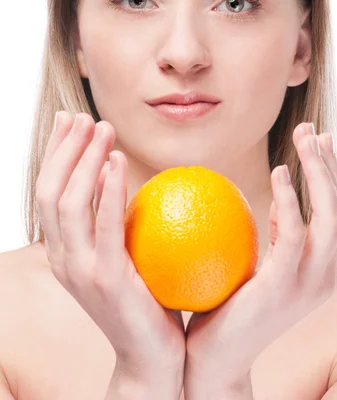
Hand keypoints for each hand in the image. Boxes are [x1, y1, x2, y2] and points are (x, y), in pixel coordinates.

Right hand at [36, 111, 185, 382]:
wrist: (151, 358)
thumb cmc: (145, 300)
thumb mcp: (126, 256)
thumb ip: (120, 222)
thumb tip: (131, 178)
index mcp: (62, 252)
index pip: (48, 191)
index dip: (55, 153)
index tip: (70, 121)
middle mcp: (61, 258)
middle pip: (49, 190)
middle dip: (63, 148)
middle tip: (83, 116)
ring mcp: (79, 270)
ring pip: (68, 201)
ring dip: (83, 158)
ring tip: (102, 128)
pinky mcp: (105, 278)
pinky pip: (104, 223)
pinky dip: (107, 187)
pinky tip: (117, 160)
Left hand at [184, 122, 336, 385]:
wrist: (214, 356)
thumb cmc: (227, 305)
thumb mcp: (256, 262)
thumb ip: (271, 232)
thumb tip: (270, 191)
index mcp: (320, 268)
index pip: (335, 211)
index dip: (331, 173)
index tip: (318, 139)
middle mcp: (325, 275)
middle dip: (329, 163)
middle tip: (311, 128)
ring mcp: (309, 283)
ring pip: (331, 214)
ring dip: (319, 170)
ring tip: (303, 136)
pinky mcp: (284, 286)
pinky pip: (293, 233)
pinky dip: (291, 198)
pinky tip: (278, 172)